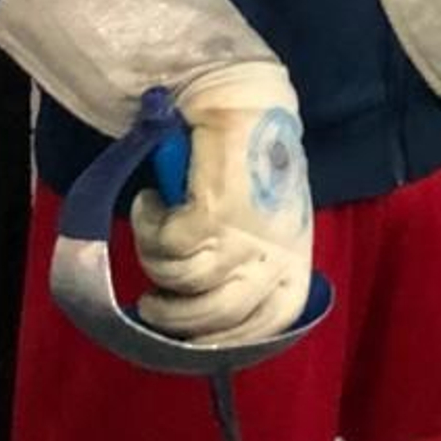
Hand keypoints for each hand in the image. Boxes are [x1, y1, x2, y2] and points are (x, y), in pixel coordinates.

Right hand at [131, 60, 312, 345]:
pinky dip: (146, 224)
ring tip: (153, 235)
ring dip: (154, 262)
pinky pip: (162, 245)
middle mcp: (274, 255)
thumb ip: (246, 265)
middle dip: (172, 318)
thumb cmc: (254, 162)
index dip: (218, 341)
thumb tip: (204, 318)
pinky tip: (151, 201)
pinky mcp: (213, 214)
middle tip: (151, 302)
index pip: (265, 328)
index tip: (185, 338)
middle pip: (212, 322)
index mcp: (294, 262)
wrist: (246, 100)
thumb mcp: (263, 224)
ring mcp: (243, 237)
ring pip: (179, 283)